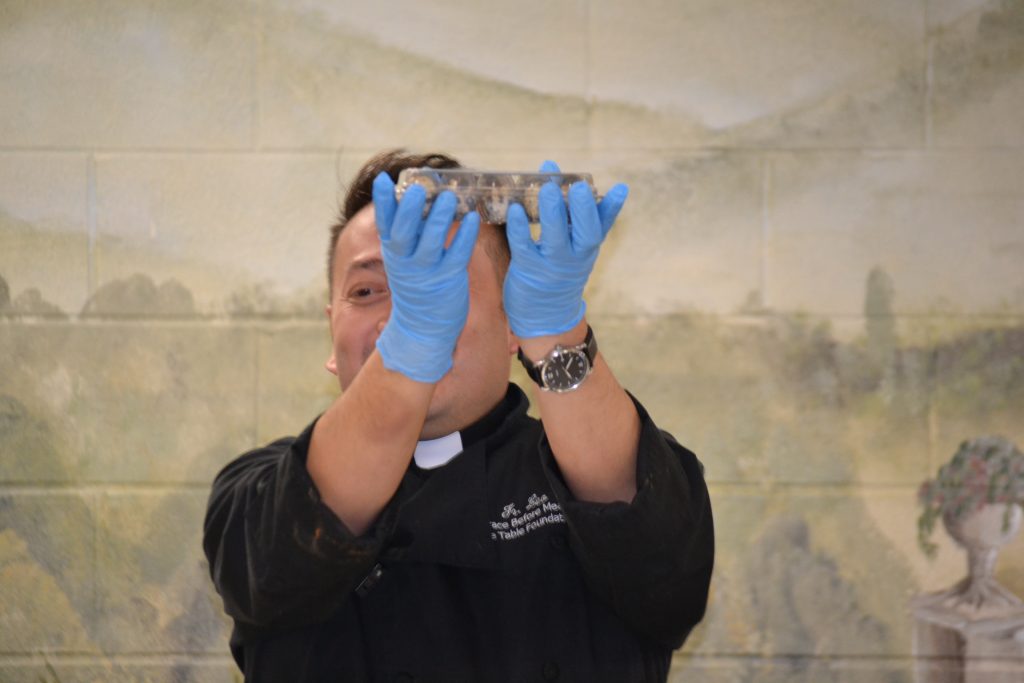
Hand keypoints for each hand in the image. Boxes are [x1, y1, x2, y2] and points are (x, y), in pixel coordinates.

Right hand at [371, 172, 479, 382]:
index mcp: (394, 255)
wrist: (423, 328)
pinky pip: (458, 255)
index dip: (383, 202)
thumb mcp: (403, 261)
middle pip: (405, 234)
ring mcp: (428, 273)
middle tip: (417, 189)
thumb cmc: (416, 287)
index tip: (383, 179)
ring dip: (439, 220)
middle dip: (409, 210)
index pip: (385, 225)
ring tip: (448, 197)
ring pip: (432, 244)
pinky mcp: (450, 280)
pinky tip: (473, 218)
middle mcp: (407, 263)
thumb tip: (409, 196)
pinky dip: (465, 237)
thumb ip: (407, 233)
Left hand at [503, 161, 627, 337]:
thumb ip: (579, 216)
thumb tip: (577, 176)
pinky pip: (524, 247)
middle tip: (578, 186)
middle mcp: (575, 257)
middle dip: (583, 209)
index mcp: (586, 248)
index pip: (603, 225)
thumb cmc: (560, 274)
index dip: (613, 207)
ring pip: (555, 239)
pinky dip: (520, 228)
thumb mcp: (576, 249)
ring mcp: (552, 265)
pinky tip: (515, 210)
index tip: (621, 188)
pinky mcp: (528, 270)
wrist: (546, 318)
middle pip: (585, 233)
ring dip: (552, 213)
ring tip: (548, 188)